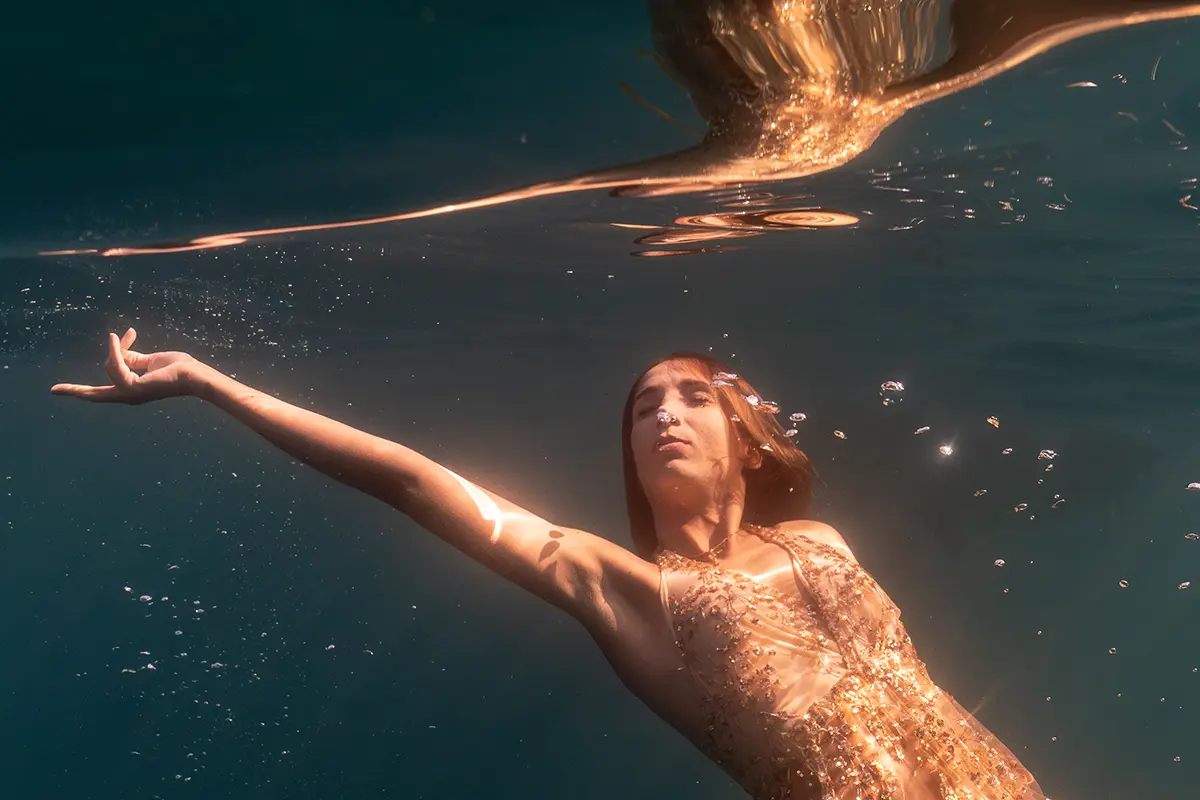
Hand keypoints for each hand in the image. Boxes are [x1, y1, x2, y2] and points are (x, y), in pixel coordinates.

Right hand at [51, 328, 199, 403]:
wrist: (195, 375)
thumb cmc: (180, 369)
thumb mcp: (152, 360)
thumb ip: (134, 358)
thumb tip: (119, 351)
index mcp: (131, 390)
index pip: (103, 391)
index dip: (84, 390)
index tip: (64, 389)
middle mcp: (128, 396)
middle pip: (94, 395)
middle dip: (74, 391)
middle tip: (53, 390)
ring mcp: (130, 394)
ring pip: (109, 366)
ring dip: (117, 347)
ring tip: (131, 334)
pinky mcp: (133, 387)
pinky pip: (115, 364)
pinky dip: (115, 350)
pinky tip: (115, 338)